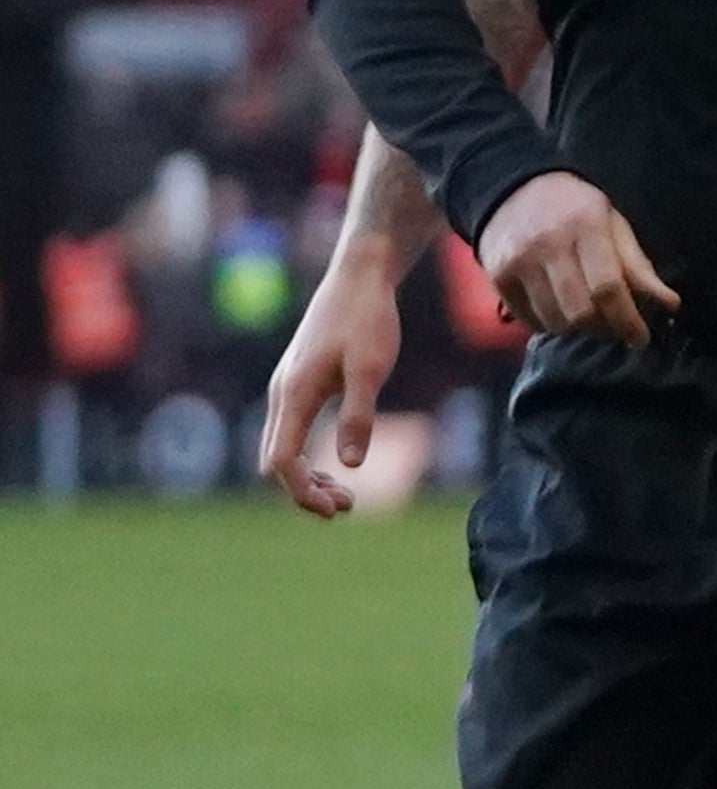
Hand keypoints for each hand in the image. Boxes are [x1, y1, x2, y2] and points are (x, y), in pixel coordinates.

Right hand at [260, 247, 408, 516]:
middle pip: (274, 461)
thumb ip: (358, 415)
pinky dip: (308, 457)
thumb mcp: (370, 369)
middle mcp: (281, 395)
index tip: (338, 510)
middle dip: (305, 491)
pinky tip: (338, 464)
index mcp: (294, 394)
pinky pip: (291, 433)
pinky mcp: (299, 384)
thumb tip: (351, 464)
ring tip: (347, 495)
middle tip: (348, 507)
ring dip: (308, 477)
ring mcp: (287, 389)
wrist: (358, 278)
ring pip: (281, 448)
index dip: (303, 491)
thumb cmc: (367, 320)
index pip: (282, 460)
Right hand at [476, 171, 676, 350]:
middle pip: (580, 311)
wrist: (513, 189)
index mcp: (586, 227)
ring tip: (593, 319)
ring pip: (555, 321)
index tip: (641, 338)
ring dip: (579, 331)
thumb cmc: (575, 210)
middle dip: (605, 330)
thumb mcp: (613, 225)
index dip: (627, 320)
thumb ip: (638, 266)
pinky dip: (552, 326)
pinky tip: (563, 313)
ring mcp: (518, 261)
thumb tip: (671, 304)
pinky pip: (529, 320)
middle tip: (618, 330)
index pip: (608, 287)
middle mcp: (547, 245)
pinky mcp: (497, 276)